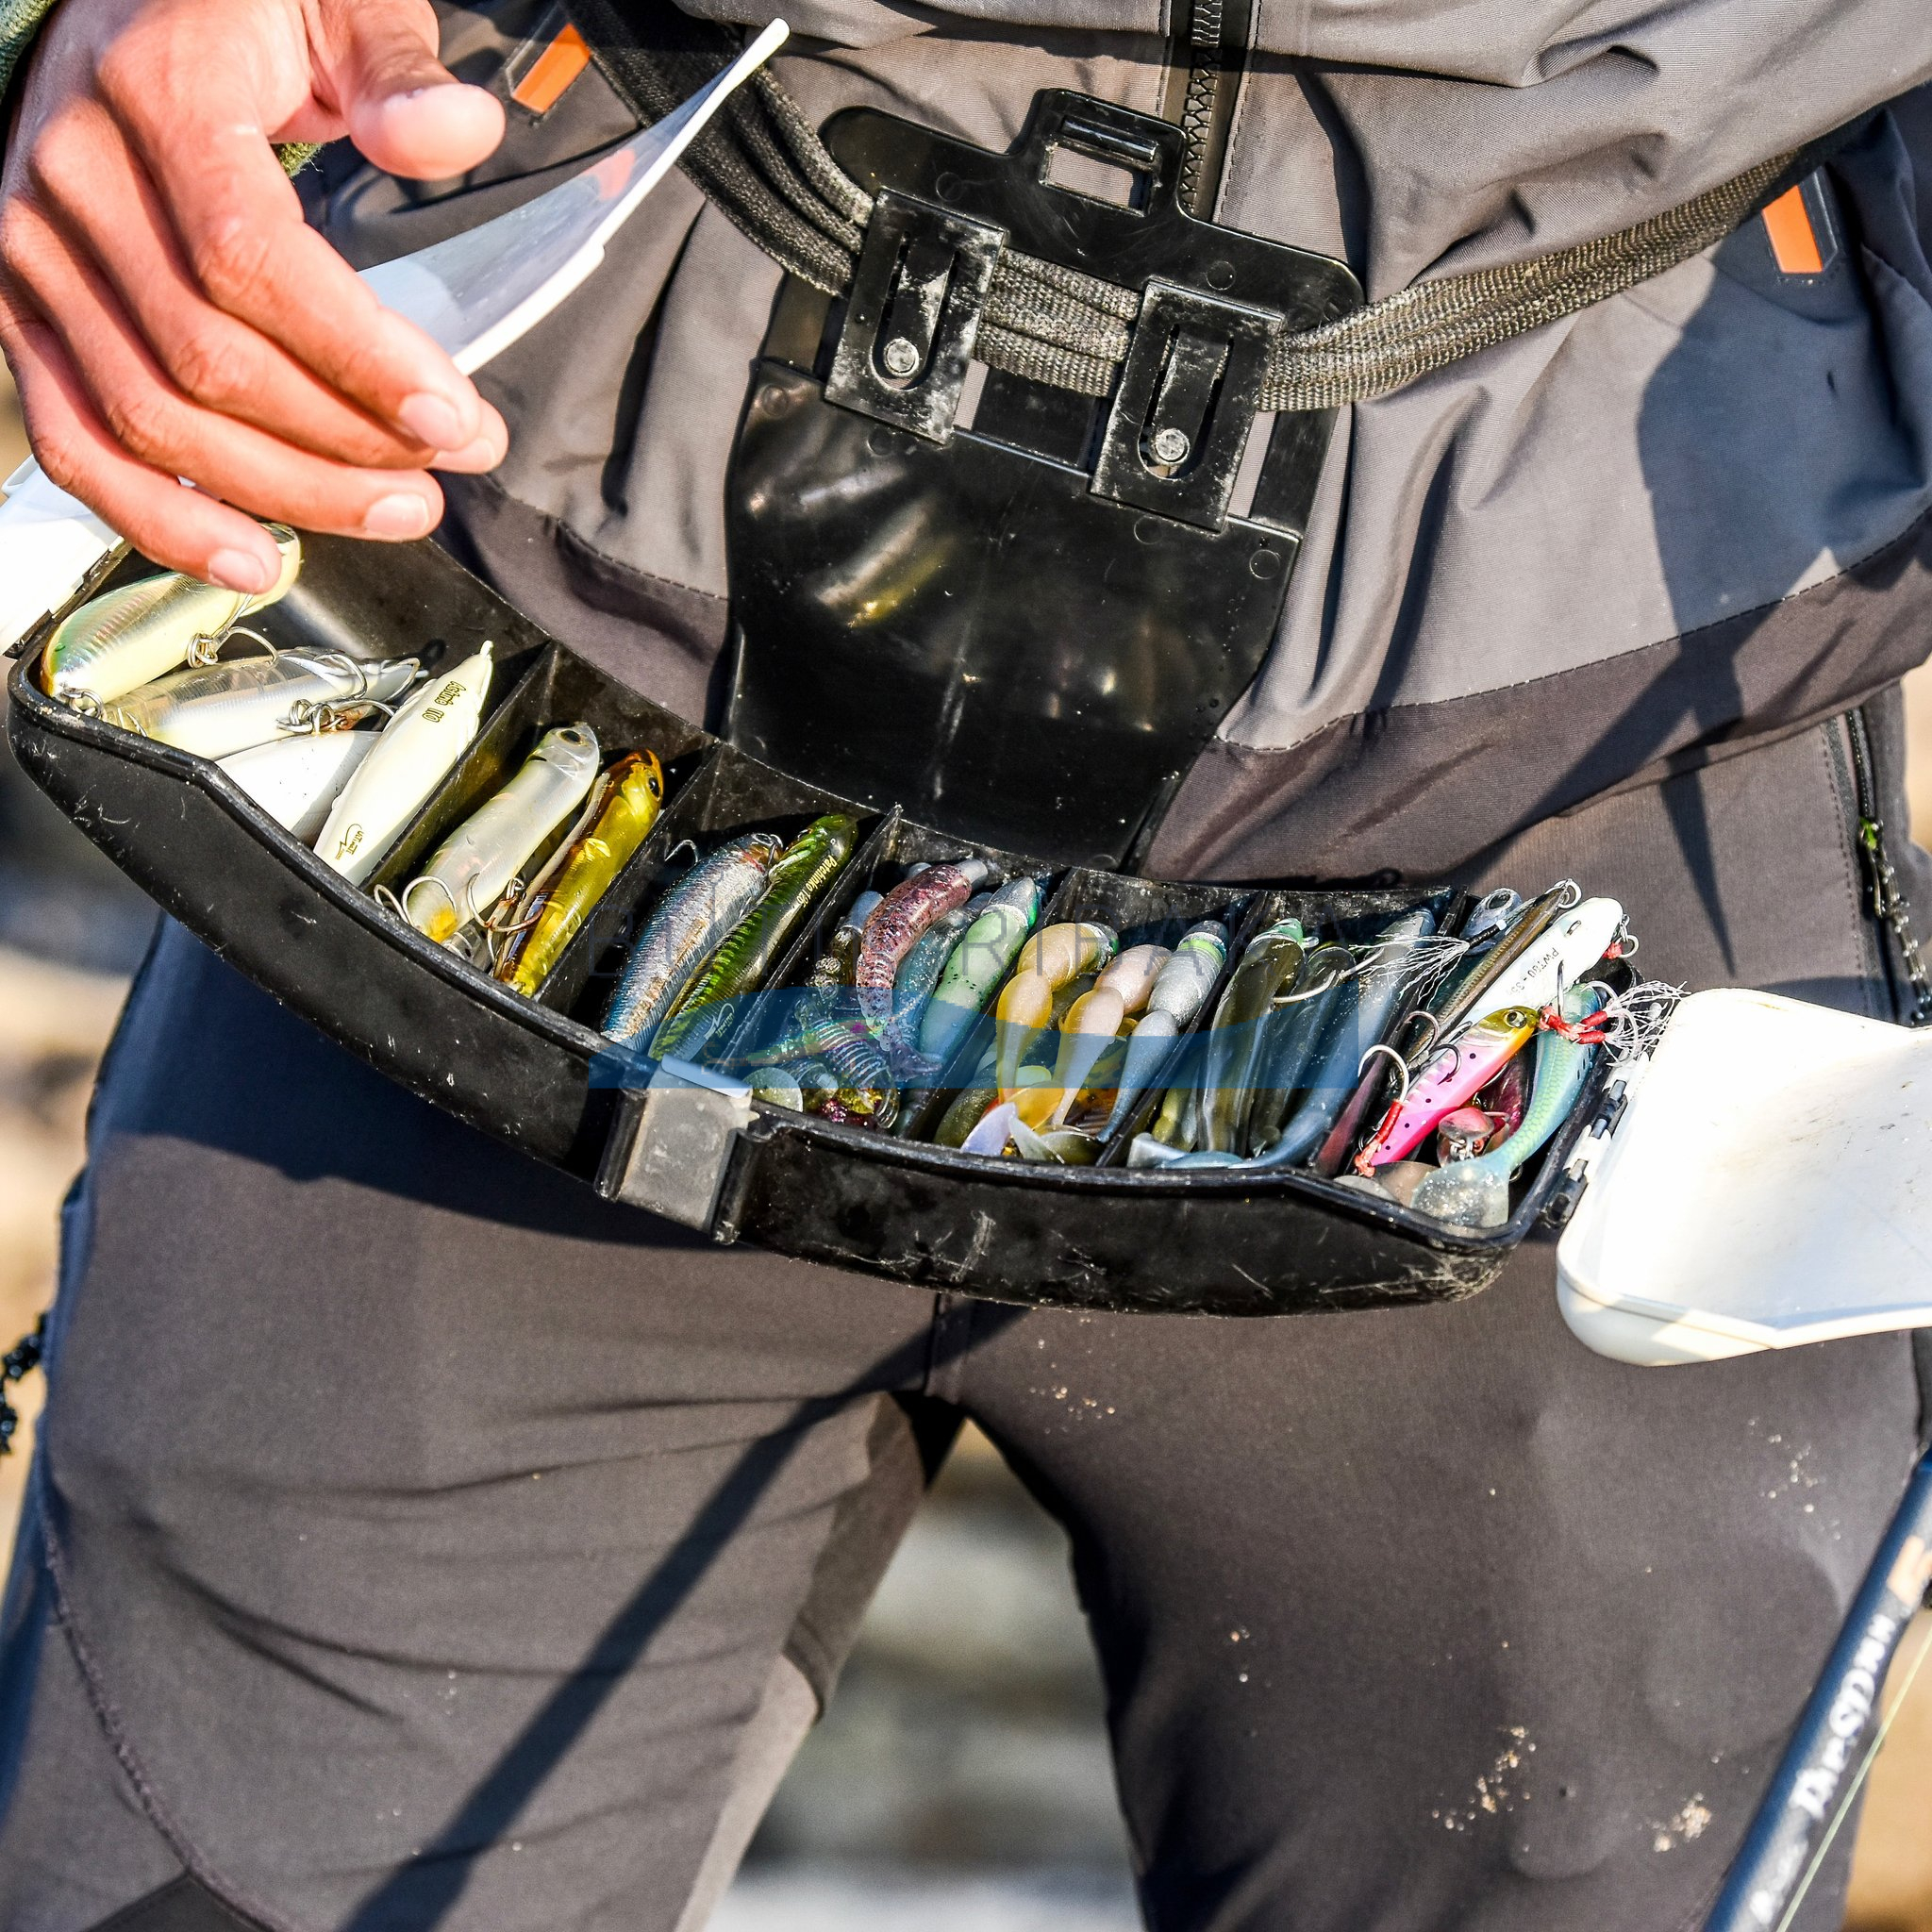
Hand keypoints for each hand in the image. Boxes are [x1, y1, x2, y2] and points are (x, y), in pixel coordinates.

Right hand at [0, 0, 508, 588]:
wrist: (114, 2)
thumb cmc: (232, 7)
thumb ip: (395, 64)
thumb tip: (452, 134)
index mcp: (157, 97)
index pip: (252, 261)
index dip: (357, 356)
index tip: (451, 415)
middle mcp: (75, 183)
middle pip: (210, 360)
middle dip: (347, 439)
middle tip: (446, 467)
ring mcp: (36, 257)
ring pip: (153, 419)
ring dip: (286, 491)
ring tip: (396, 508)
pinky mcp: (25, 314)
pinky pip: (79, 441)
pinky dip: (160, 519)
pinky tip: (252, 557)